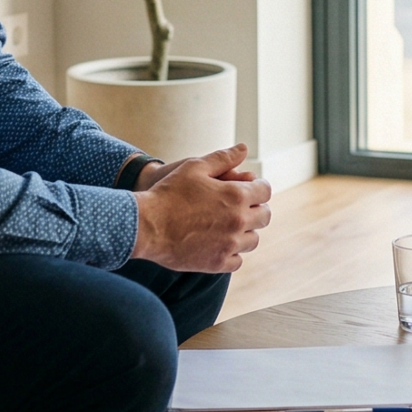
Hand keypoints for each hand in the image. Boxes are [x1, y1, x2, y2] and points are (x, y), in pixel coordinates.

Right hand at [132, 143, 272, 272]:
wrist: (146, 226)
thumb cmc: (169, 192)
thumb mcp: (195, 167)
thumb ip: (223, 158)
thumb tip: (243, 148)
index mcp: (236, 195)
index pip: (265, 191)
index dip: (259, 188)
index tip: (250, 189)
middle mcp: (238, 221)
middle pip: (264, 216)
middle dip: (256, 209)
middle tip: (242, 208)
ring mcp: (229, 244)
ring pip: (253, 240)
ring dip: (246, 232)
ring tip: (230, 226)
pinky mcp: (217, 263)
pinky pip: (237, 261)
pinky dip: (232, 253)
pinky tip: (221, 244)